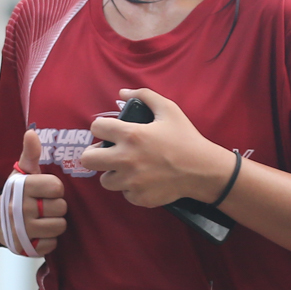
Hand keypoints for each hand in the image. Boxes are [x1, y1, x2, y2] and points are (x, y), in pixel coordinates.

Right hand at [0, 130, 67, 255]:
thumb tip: (31, 132)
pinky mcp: (26, 248)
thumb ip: (30, 154)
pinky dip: (49, 240)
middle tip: (45, 206)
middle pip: (61, 207)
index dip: (55, 188)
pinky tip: (40, 233)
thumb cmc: (16, 194)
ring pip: (59, 226)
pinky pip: (52, 244)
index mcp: (21, 188)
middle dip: (56, 207)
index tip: (46, 190)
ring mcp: (22, 230)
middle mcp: (19, 209)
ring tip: (43, 219)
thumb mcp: (22, 173)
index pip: (56, 187)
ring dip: (55, 223)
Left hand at [81, 87, 233, 208]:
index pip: (96, 128)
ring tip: (127, 169)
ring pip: (105, 180)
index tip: (109, 131)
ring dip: (113, 173)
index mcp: (131, 135)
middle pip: (88, 159)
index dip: (101, 127)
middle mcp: (126, 159)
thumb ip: (144, 96)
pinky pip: (124, 193)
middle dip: (95, 154)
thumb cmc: (185, 138)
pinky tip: (144, 180)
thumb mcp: (169, 109)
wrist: (203, 170)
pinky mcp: (139, 197)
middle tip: (107, 153)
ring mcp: (131, 182)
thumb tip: (122, 92)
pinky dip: (131, 188)